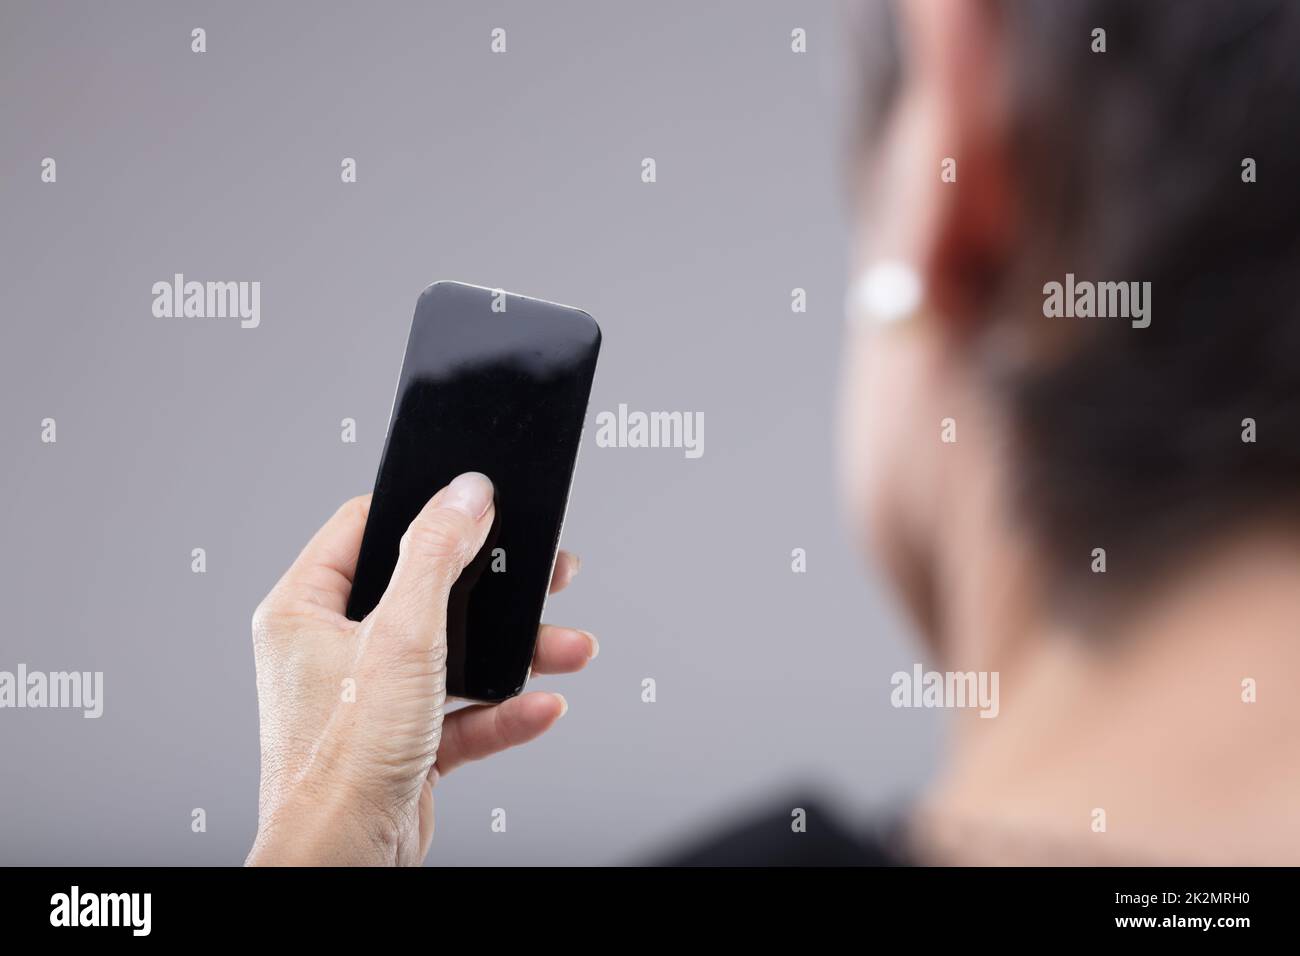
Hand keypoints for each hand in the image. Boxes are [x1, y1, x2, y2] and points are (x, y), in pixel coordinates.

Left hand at [245, 472, 596, 865]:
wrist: (347, 861)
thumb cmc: (342, 760)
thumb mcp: (402, 637)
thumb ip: (436, 555)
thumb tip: (465, 493)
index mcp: (304, 610)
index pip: (365, 528)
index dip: (424, 511)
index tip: (474, 502)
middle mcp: (331, 649)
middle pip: (424, 590)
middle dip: (492, 589)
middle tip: (540, 572)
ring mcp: (368, 697)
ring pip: (452, 653)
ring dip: (512, 652)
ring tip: (564, 644)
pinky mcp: (401, 739)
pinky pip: (462, 710)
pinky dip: (504, 708)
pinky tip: (542, 704)